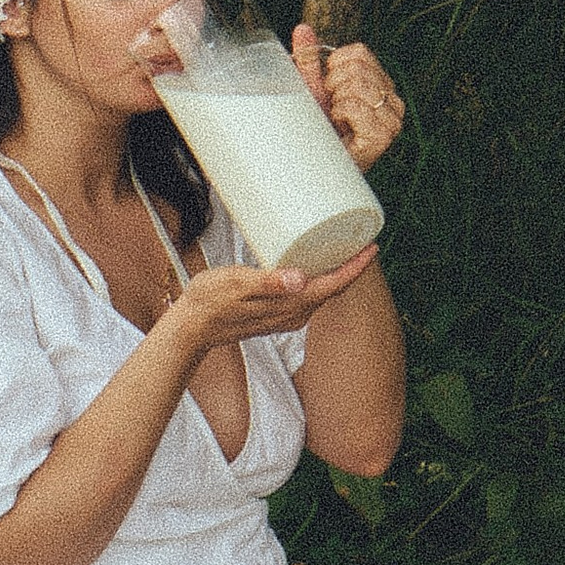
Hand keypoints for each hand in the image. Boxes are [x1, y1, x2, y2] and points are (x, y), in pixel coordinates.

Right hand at [171, 242, 382, 354]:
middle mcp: (295, 314)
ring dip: (336, 271)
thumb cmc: (211, 302)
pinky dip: (319, 278)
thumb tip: (299, 280)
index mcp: (291, 305)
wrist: (192, 328)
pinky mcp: (277, 313)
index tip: (372, 246)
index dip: (356, 266)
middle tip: (361, 236)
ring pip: (322, 292)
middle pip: (334, 288)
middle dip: (351, 265)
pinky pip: (308, 295)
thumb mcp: (237, 284)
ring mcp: (287, 316)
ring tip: (343, 245)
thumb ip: (268, 282)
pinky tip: (314, 263)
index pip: (335, 285)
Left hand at [292, 26, 405, 167]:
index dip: (334, 67)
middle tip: (333, 111)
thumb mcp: (312, 90)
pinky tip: (342, 130)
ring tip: (338, 122)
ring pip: (356, 84)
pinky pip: (354, 106)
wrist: (315, 168)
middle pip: (356, 67)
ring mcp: (391, 119)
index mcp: (381, 84)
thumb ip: (310, 60)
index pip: (359, 53)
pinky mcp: (383, 136)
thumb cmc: (318, 131)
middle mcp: (392, 100)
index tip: (330, 91)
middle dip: (333, 86)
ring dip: (336, 102)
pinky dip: (340, 114)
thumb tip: (303, 29)